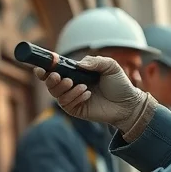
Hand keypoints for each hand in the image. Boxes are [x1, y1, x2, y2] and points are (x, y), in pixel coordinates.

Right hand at [34, 55, 148, 133]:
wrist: (128, 103)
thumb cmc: (119, 84)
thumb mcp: (110, 66)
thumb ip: (94, 61)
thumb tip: (78, 65)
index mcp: (75, 73)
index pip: (55, 70)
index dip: (45, 68)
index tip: (41, 67)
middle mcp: (71, 85)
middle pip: (50, 83)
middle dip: (51, 80)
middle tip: (58, 76)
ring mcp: (73, 98)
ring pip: (57, 94)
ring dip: (66, 89)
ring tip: (82, 86)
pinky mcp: (76, 110)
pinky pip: (67, 104)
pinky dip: (75, 97)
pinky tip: (87, 94)